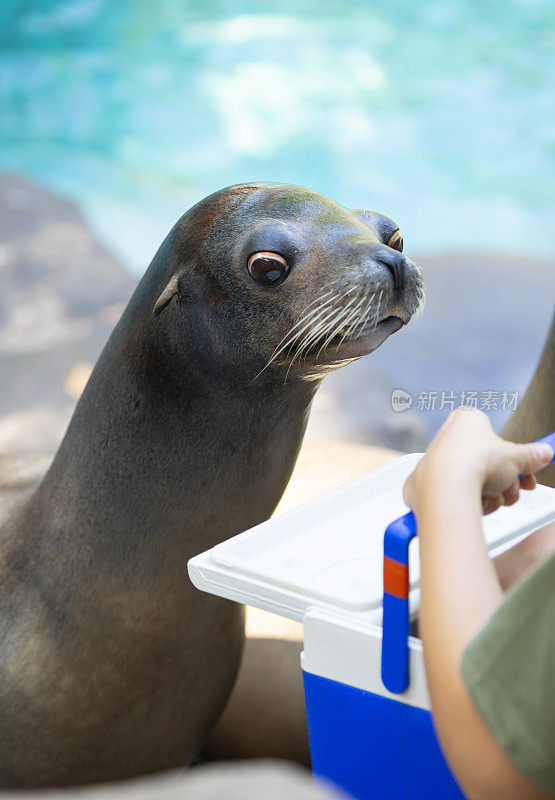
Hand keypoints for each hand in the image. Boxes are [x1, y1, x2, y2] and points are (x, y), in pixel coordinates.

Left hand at [403, 408, 552, 515]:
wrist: (446, 487)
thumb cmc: (475, 463)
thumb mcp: (515, 458)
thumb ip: (530, 456)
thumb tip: (544, 453)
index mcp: (467, 421)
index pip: (496, 440)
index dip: (515, 461)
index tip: (526, 473)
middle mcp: (446, 438)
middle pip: (485, 464)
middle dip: (504, 483)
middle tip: (513, 491)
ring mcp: (433, 463)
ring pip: (472, 482)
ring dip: (490, 495)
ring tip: (493, 497)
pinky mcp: (422, 486)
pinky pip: (454, 496)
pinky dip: (468, 503)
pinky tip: (474, 506)